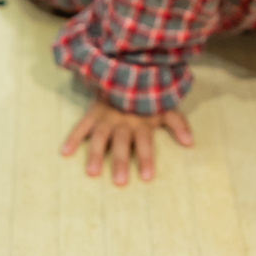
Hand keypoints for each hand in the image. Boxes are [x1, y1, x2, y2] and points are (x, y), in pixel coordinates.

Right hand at [61, 96, 193, 184]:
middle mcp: (123, 121)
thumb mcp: (164, 107)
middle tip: (120, 182)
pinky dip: (73, 138)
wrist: (126, 73)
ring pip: (100, 137)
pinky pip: (81, 126)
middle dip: (121, 161)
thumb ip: (177, 123)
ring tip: (92, 172)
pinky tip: (65, 153)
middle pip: (122, 142)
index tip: (146, 177)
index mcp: (141, 121)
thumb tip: (190, 143)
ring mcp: (105, 117)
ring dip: (96, 153)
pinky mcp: (92, 113)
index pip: (145, 141)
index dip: (146, 157)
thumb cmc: (147, 98)